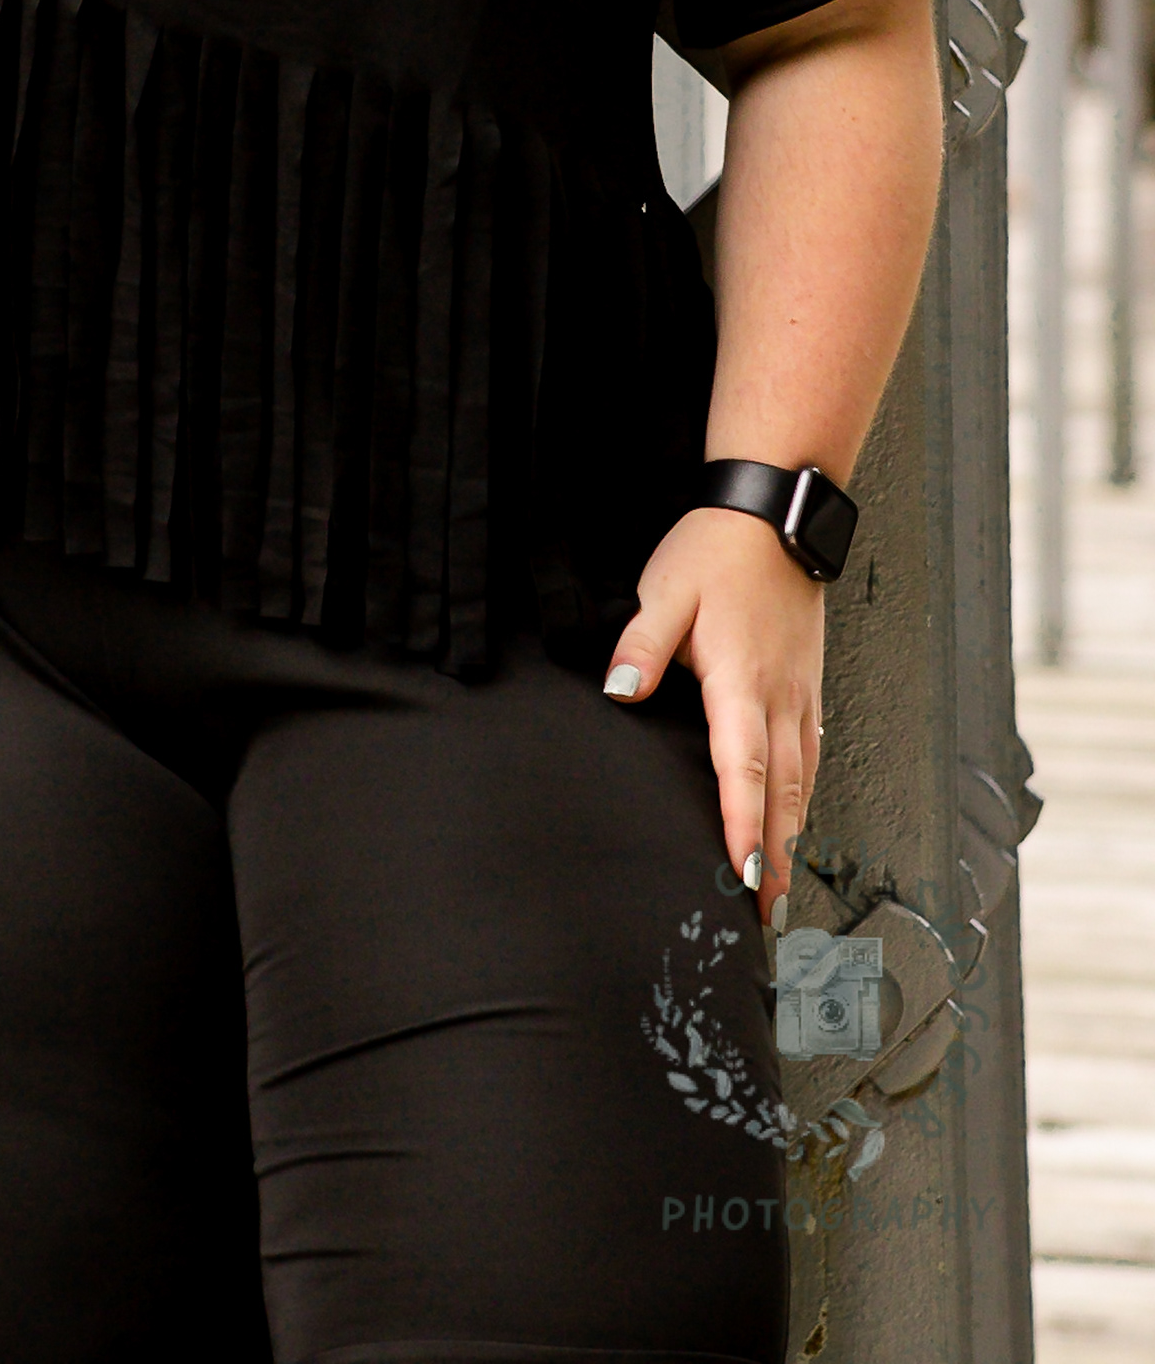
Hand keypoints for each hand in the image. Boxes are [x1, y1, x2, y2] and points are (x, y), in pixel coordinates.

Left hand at [601, 505, 823, 926]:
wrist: (777, 515)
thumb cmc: (717, 550)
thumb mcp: (665, 590)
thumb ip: (642, 647)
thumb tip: (621, 693)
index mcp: (740, 680)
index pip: (743, 768)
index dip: (743, 826)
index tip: (743, 875)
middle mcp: (779, 697)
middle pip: (783, 793)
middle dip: (775, 857)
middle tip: (768, 916)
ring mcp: (800, 693)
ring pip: (802, 780)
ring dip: (793, 836)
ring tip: (781, 888)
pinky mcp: (808, 685)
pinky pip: (810, 755)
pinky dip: (804, 797)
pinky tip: (796, 819)